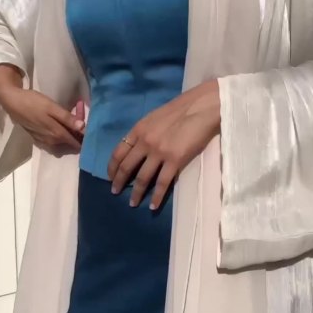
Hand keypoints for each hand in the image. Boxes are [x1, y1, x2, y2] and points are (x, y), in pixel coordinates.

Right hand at [0, 64, 84, 150]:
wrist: (13, 103)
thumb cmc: (34, 102)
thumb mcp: (52, 107)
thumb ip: (67, 119)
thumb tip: (83, 128)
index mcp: (58, 135)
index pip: (77, 142)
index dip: (85, 138)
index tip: (92, 130)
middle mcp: (52, 142)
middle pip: (71, 144)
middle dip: (78, 136)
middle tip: (82, 123)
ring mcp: (45, 142)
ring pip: (63, 144)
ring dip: (69, 136)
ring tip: (72, 123)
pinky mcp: (39, 140)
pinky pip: (54, 143)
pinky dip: (60, 137)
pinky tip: (59, 127)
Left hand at [108, 80, 219, 209]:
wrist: (201, 107)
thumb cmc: (181, 109)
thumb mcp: (155, 118)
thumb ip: (145, 132)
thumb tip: (139, 146)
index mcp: (138, 129)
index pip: (118, 152)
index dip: (112, 167)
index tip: (110, 177)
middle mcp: (145, 142)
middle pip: (126, 167)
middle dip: (119, 182)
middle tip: (115, 192)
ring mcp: (158, 152)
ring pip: (142, 178)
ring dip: (136, 193)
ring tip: (133, 203)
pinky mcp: (174, 160)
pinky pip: (162, 183)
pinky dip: (157, 196)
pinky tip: (153, 206)